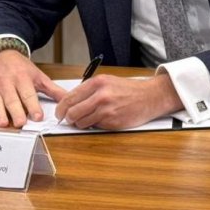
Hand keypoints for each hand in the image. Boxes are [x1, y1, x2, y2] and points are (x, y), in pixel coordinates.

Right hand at [0, 49, 66, 128]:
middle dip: (16, 112)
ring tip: (2, 124)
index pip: (29, 94)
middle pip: (12, 100)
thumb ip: (53, 89)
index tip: (38, 117)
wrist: (0, 54)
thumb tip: (68, 99)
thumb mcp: (38, 76)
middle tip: (20, 124)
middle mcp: (8, 84)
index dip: (33, 106)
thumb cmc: (21, 68)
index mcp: (23, 79)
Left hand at [55, 72, 183, 129]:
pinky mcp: (111, 121)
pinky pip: (94, 127)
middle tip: (70, 119)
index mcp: (98, 82)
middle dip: (68, 118)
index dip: (61, 108)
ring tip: (90, 118)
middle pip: (72, 112)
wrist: (150, 96)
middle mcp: (100, 95)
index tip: (60, 113)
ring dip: (81, 123)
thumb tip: (69, 102)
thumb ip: (89, 90)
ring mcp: (106, 109)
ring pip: (81, 122)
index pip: (69, 97)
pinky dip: (94, 125)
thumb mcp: (108, 82)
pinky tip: (102, 120)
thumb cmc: (129, 90)